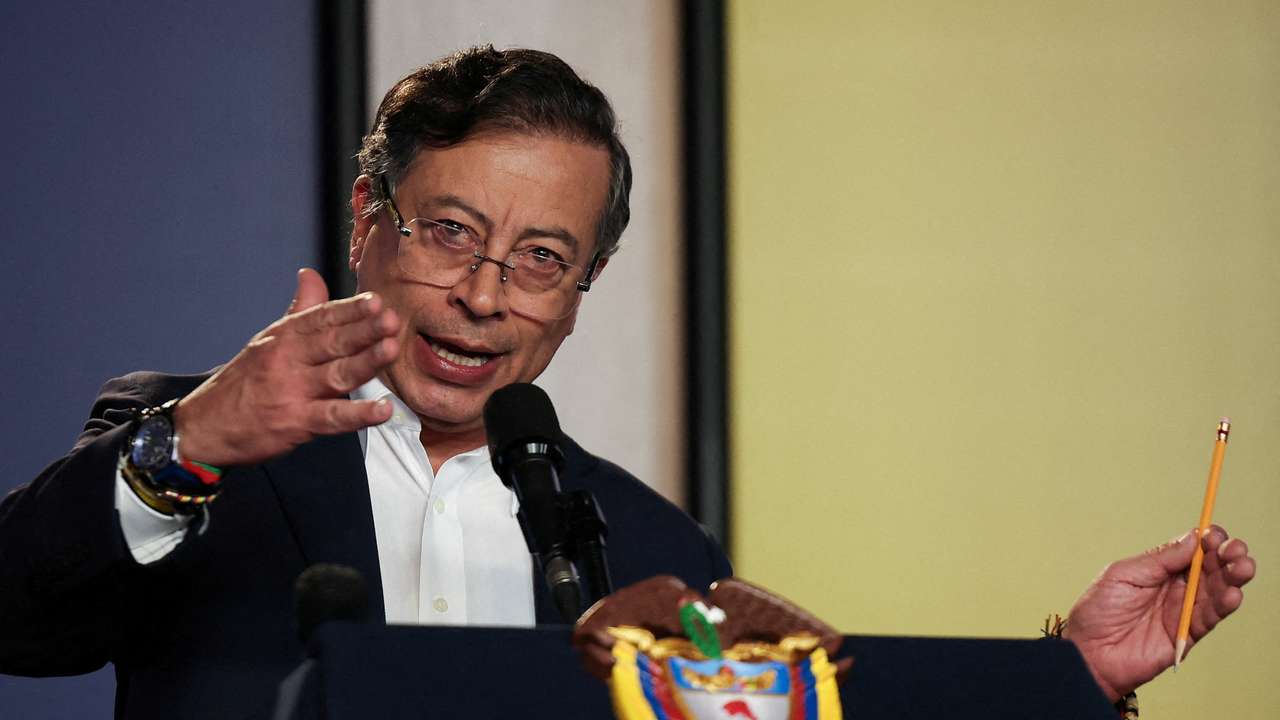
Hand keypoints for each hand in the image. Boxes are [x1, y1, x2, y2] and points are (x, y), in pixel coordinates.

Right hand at [172, 268, 400, 466]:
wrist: (204, 426)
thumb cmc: (244, 382)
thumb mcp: (268, 341)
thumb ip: (299, 310)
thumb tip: (311, 274)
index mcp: (284, 337)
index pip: (321, 318)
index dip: (349, 309)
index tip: (376, 300)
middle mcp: (287, 360)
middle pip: (331, 341)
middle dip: (364, 329)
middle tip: (391, 319)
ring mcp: (292, 392)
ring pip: (336, 374)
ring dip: (366, 361)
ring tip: (392, 349)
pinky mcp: (295, 422)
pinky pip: (332, 417)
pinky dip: (359, 414)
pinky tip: (383, 409)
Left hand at [1062, 525, 1255, 700]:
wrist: (1088, 652)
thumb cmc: (1098, 611)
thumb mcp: (1123, 575)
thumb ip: (1159, 560)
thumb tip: (1192, 539)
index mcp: (1159, 569)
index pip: (1191, 550)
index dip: (1206, 541)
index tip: (1213, 535)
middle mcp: (1176, 588)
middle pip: (1210, 568)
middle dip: (1226, 556)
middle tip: (1235, 549)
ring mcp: (1183, 611)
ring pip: (1216, 591)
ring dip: (1233, 578)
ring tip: (1243, 567)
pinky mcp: (1187, 634)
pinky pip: (1210, 618)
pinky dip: (1223, 605)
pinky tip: (1233, 594)